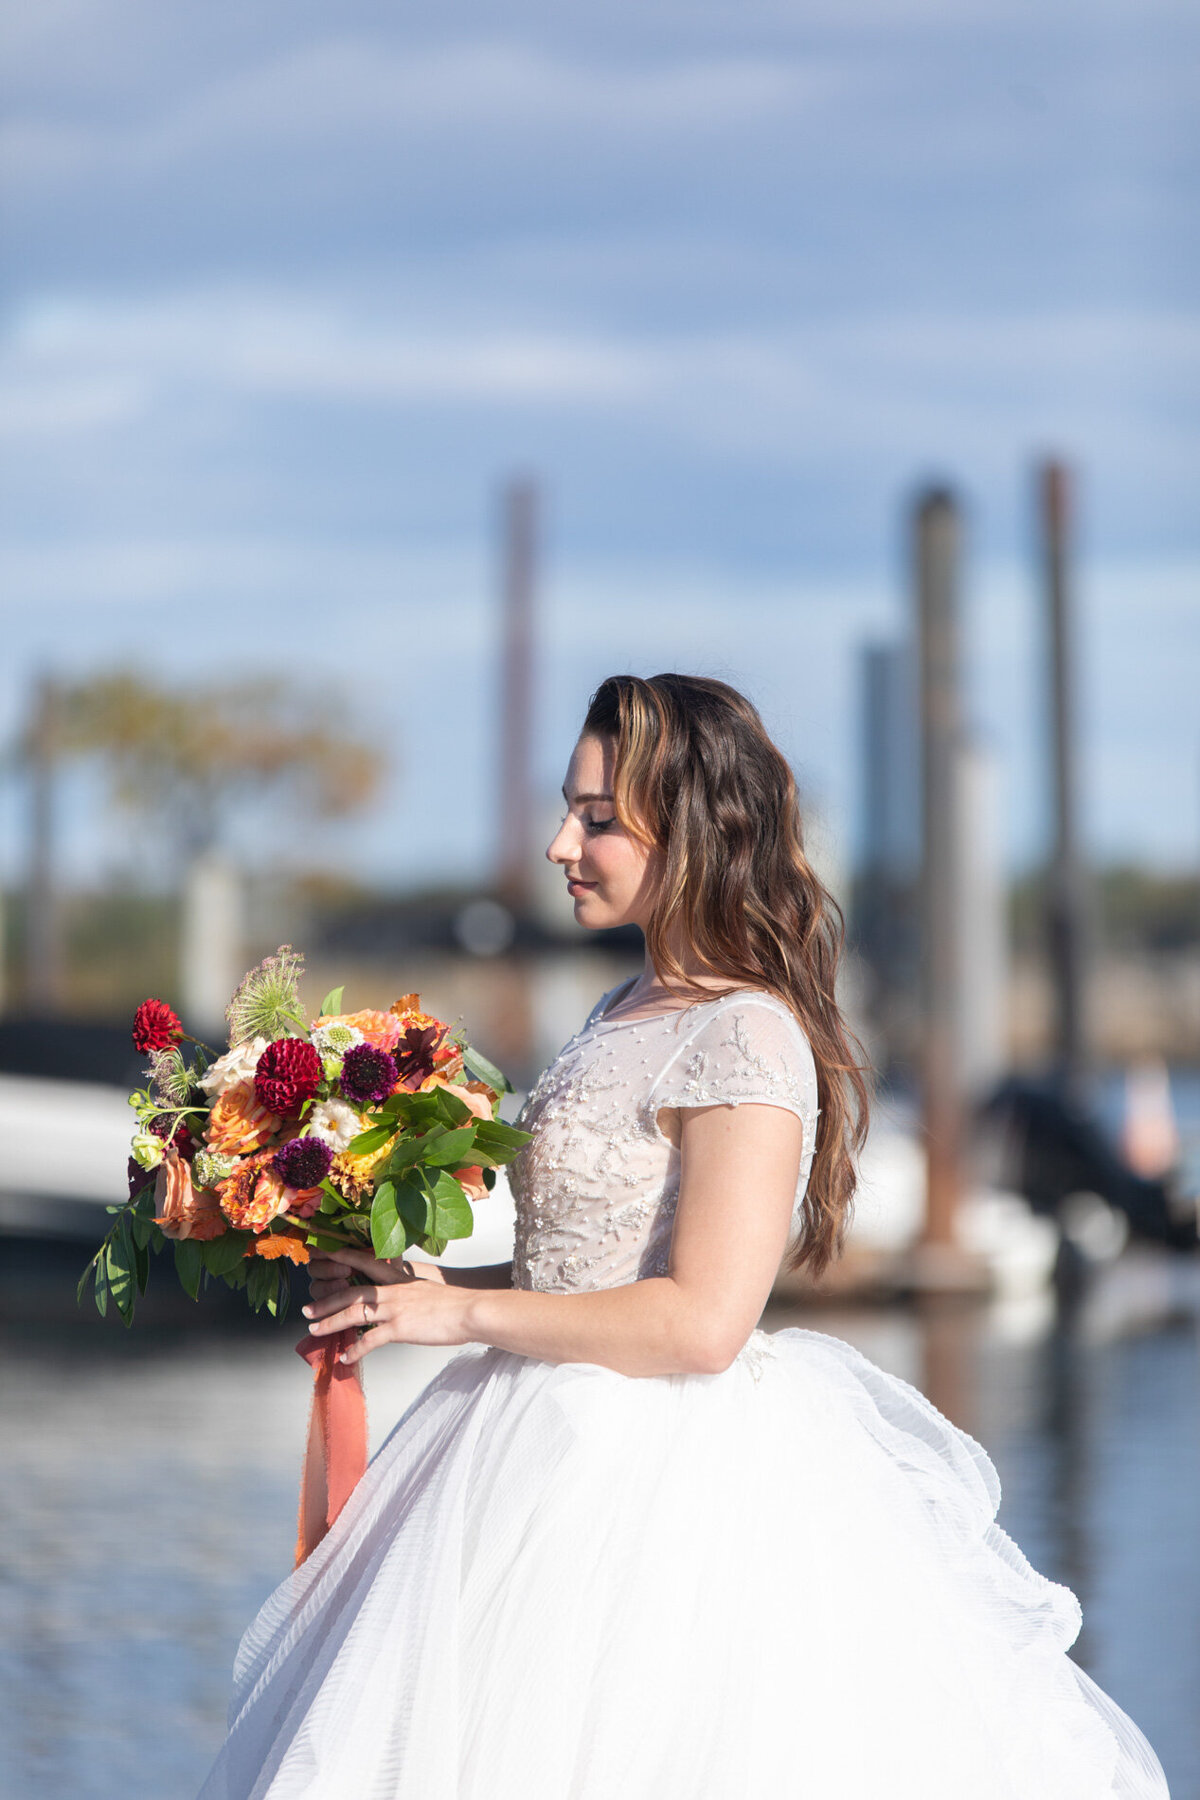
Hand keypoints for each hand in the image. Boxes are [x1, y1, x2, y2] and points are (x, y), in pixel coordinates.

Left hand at [303, 1245, 473, 1365]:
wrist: (470, 1310)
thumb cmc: (454, 1302)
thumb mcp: (426, 1288)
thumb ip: (409, 1290)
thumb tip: (399, 1298)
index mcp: (398, 1278)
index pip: (364, 1263)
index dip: (341, 1260)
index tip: (323, 1259)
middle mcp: (392, 1290)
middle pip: (350, 1292)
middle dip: (325, 1301)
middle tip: (306, 1311)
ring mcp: (394, 1308)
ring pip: (353, 1314)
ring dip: (330, 1323)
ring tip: (314, 1332)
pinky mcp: (400, 1328)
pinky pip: (370, 1341)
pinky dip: (355, 1350)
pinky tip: (345, 1358)